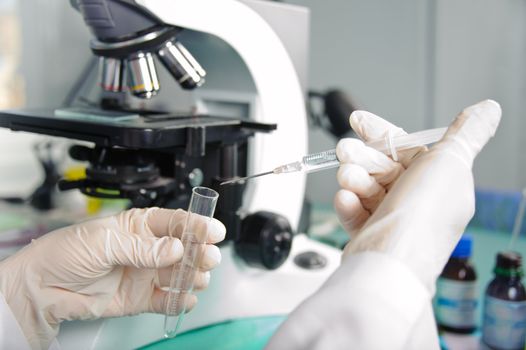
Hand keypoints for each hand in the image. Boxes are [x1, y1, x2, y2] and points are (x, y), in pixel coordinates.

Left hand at [0, 207, 225, 348]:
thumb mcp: (103, 242)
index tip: (214, 231)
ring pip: (181, 274)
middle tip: (207, 257)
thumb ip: (141, 248)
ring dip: (194, 276)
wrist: (42, 289)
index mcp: (138, 226)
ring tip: (195, 279)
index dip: (197, 225)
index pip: (175, 222)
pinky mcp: (142, 299)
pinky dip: (180, 301)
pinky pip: (168, 300)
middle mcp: (147, 249)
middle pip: (185, 249)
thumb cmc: (65, 254)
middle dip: (200, 252)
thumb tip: (174, 248)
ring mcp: (146, 274)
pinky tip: (185, 299)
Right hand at [335, 100, 500, 290]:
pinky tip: (345, 199)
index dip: (382, 132)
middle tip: (345, 150)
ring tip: (347, 177)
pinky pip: (355, 212)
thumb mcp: (451, 162)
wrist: (394, 260)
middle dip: (362, 156)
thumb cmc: (425, 214)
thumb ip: (467, 133)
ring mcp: (394, 219)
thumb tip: (489, 108)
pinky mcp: (371, 234)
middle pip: (383, 167)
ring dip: (354, 178)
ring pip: (367, 188)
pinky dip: (348, 204)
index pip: (408, 149)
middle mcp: (417, 200)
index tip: (359, 121)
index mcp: (438, 182)